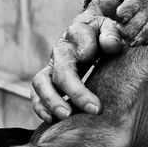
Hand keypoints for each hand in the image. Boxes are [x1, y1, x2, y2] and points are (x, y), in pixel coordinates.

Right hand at [30, 0, 122, 121]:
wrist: (90, 30)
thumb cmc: (102, 32)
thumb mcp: (110, 26)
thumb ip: (111, 33)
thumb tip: (111, 45)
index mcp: (78, 31)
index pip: (79, 36)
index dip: (84, 46)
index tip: (89, 57)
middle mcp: (61, 49)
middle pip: (62, 70)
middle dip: (76, 90)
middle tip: (94, 109)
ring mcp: (52, 66)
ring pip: (42, 83)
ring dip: (53, 101)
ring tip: (67, 116)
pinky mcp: (47, 80)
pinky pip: (36, 94)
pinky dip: (40, 107)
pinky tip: (51, 120)